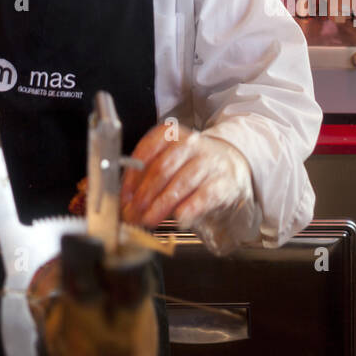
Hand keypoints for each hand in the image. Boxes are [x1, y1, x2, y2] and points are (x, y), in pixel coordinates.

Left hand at [120, 122, 256, 254]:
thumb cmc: (190, 166)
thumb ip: (147, 177)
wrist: (230, 165)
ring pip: (181, 183)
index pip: (146, 150)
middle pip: (163, 168)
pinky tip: (180, 219)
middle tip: (133, 213)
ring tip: (148, 220)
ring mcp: (208, 161)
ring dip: (161, 204)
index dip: (132, 176)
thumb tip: (126, 201)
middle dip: (144, 194)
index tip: (124, 196)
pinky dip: (190, 208)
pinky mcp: (223, 181)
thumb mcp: (168, 162)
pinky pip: (205, 196)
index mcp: (171, 135)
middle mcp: (190, 144)